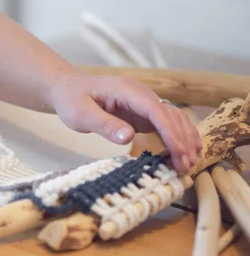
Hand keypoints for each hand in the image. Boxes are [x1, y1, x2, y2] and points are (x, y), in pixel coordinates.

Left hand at [48, 73, 201, 172]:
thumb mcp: (81, 114)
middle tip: (186, 166)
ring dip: (184, 139)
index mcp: (126, 90)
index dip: (170, 132)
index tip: (179, 152)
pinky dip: (177, 136)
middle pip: (170, 115)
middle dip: (181, 140)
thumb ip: (105, 125)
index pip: (156, 110)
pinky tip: (185, 151)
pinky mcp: (142, 112)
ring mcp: (143, 102)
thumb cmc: (72, 100)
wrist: (67, 89)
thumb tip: (129, 137)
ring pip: (173, 118)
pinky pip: (165, 123)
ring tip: (188, 164)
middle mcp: (140, 94)